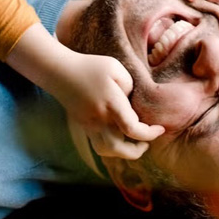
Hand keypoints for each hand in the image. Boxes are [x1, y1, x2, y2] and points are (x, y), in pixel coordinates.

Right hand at [46, 48, 164, 159]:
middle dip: (137, 151)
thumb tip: (132, 102)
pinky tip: (117, 136)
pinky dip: (110, 147)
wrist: (58, 72)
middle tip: (145, 142)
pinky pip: (98, 145)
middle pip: (119, 149)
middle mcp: (99, 119)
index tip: (160, 128)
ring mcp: (89, 124)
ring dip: (122, 152)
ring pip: (106, 151)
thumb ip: (130, 86)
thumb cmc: (89, 66)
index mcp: (111, 104)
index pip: (133, 129)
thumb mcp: (115, 68)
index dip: (150, 133)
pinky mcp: (83, 125)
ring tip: (132, 143)